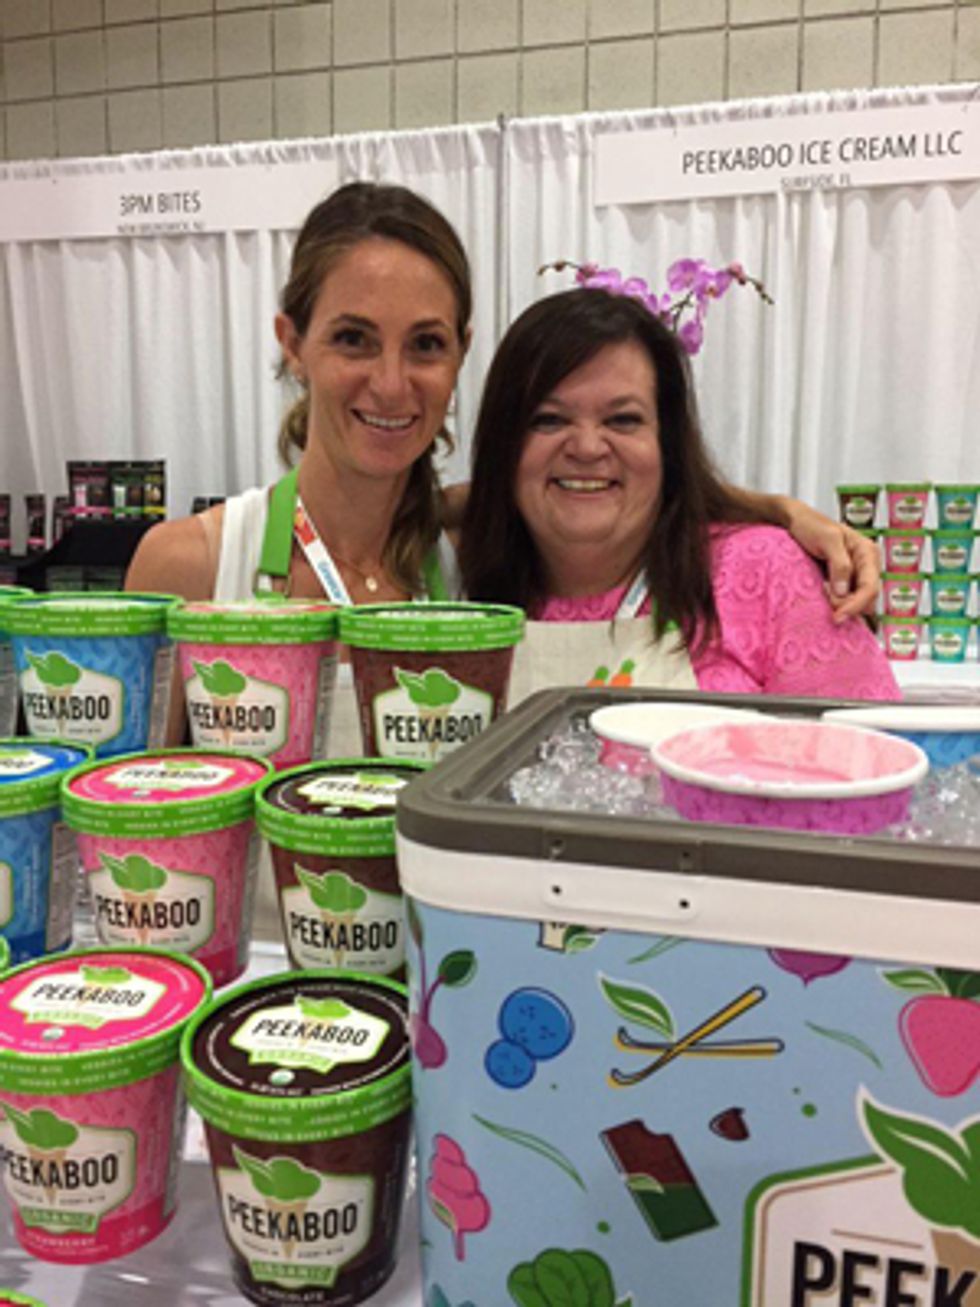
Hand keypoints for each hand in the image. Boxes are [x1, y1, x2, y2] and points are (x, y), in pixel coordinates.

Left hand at [784, 501, 879, 621]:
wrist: (795, 521)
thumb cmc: (811, 525)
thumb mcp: (827, 539)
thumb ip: (839, 564)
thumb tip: (844, 592)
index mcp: (867, 552)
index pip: (870, 587)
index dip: (856, 604)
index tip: (837, 615)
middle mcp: (865, 564)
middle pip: (867, 597)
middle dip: (849, 607)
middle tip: (828, 609)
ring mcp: (855, 573)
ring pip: (857, 600)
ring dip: (843, 606)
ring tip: (824, 601)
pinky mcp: (842, 580)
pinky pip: (846, 598)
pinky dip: (837, 604)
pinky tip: (824, 602)